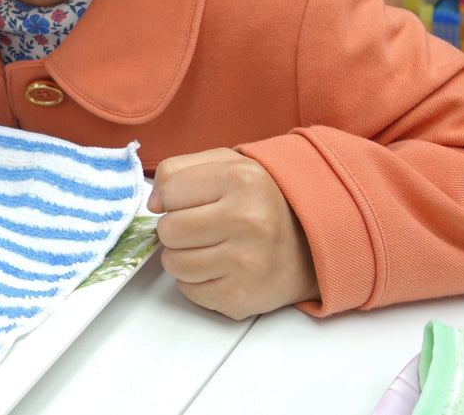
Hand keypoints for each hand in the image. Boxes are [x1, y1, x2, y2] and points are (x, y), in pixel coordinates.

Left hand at [148, 148, 319, 319]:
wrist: (311, 246)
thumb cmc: (259, 201)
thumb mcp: (226, 166)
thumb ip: (178, 170)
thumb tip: (152, 203)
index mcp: (241, 180)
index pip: (169, 190)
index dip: (174, 197)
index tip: (193, 201)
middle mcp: (247, 221)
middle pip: (168, 230)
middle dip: (177, 229)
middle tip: (202, 228)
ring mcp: (246, 264)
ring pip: (173, 263)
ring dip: (184, 257)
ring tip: (212, 248)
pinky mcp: (240, 298)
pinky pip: (189, 290)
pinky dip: (197, 281)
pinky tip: (221, 268)